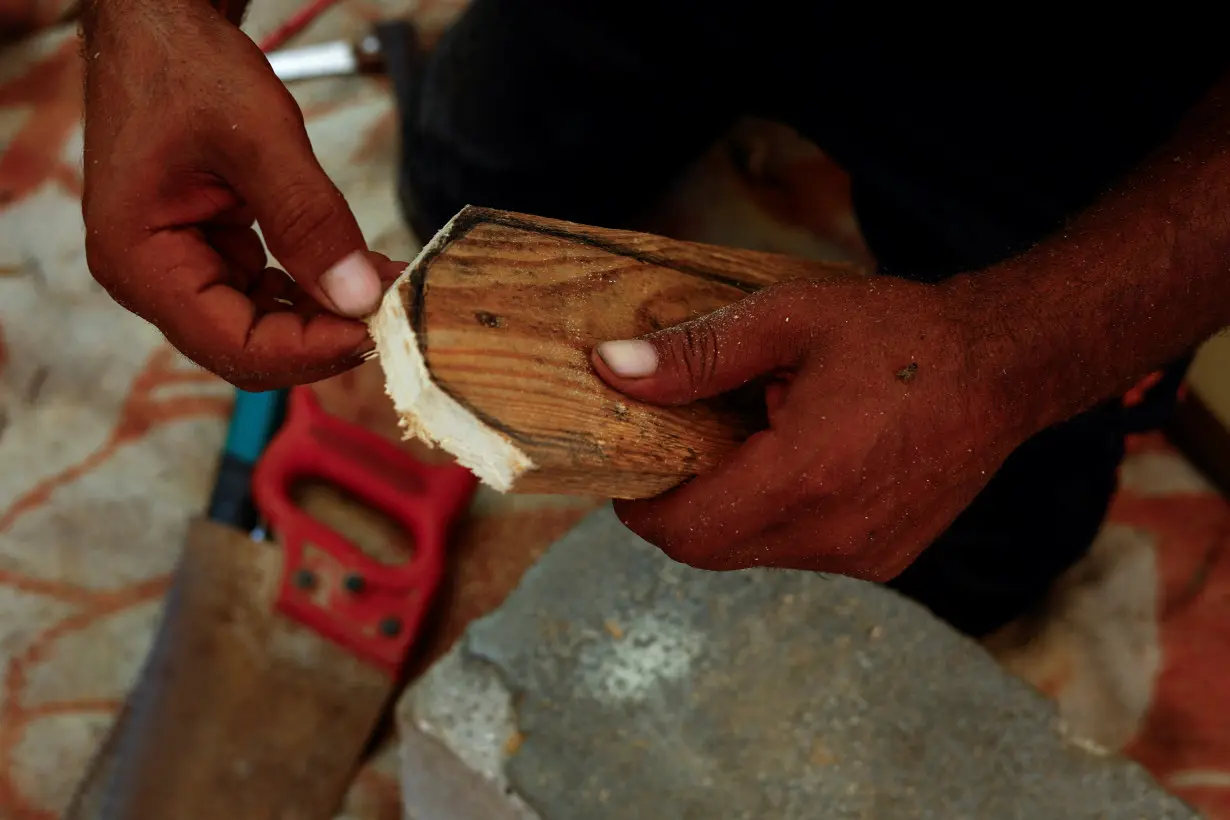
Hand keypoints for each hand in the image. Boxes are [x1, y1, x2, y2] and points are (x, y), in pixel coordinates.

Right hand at [81, 1, 399, 389]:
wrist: (159, 27)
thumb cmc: (186, 67)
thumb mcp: (258, 138)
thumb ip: (310, 219)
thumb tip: (360, 297)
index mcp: (140, 262)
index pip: (233, 346)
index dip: (310, 350)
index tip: (376, 327)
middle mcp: (151, 279)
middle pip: (247, 347)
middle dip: (322, 336)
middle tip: (391, 309)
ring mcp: (179, 269)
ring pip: (262, 327)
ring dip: (324, 314)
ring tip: (384, 284)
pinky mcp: (208, 253)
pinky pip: (266, 293)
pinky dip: (313, 286)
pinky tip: (356, 269)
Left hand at [591, 275, 1030, 580]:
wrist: (1004, 367)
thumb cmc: (901, 335)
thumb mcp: (789, 321)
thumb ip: (696, 354)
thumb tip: (611, 370)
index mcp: (803, 477)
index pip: (683, 530)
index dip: (640, 506)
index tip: (630, 467)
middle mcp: (832, 534)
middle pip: (709, 550)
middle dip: (679, 509)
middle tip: (680, 449)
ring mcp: (863, 557)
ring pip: (751, 553)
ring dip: (728, 512)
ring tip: (747, 445)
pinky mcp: (885, 561)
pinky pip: (796, 552)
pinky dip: (775, 519)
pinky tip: (795, 465)